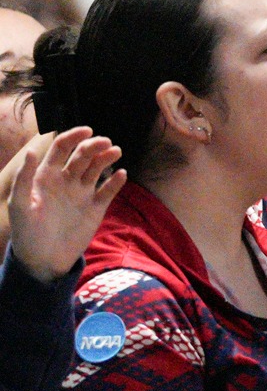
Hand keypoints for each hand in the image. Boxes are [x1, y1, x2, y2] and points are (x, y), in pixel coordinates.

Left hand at [6, 128, 125, 283]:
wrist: (44, 259)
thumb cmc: (27, 232)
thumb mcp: (20, 205)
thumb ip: (24, 179)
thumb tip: (32, 152)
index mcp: (47, 176)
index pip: (62, 148)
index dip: (74, 136)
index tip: (88, 131)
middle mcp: (66, 180)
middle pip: (83, 155)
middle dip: (95, 146)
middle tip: (106, 143)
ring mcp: (82, 193)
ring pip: (98, 169)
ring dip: (107, 158)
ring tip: (116, 152)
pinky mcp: (96, 208)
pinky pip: (109, 191)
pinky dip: (117, 182)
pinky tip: (121, 175)